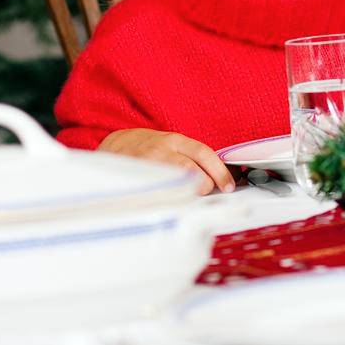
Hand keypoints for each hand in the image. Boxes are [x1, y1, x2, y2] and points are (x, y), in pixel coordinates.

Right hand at [98, 129, 234, 194]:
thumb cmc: (149, 148)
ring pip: (177, 184)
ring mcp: (148, 165)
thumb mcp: (170, 145)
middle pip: (193, 171)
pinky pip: (159, 193)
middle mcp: (162, 150)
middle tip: (204, 193)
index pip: (204, 154)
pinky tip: (171, 204)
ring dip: (188, 194)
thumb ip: (190, 158)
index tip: (229, 186)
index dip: (219, 172)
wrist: (115, 145)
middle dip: (204, 186)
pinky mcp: (137, 179)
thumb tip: (217, 180)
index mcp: (174, 140)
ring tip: (186, 197)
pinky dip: (170, 200)